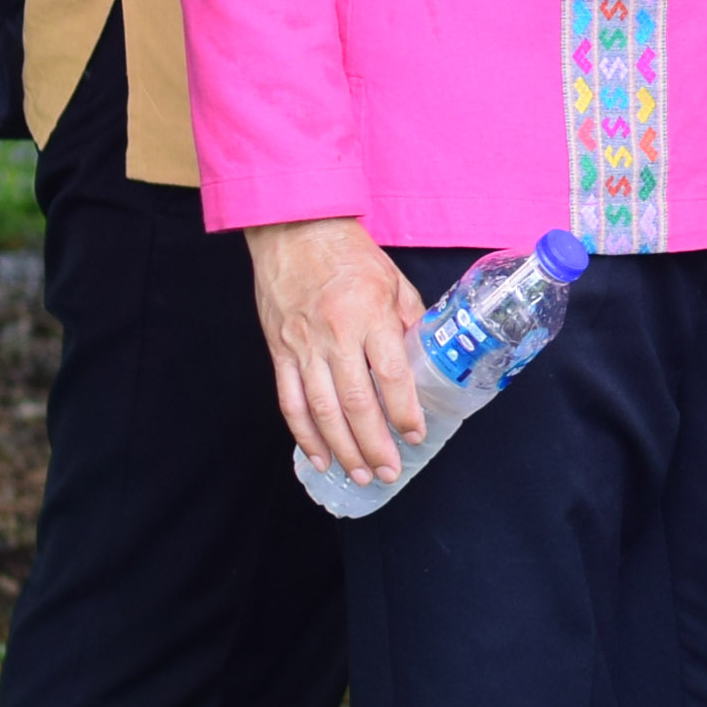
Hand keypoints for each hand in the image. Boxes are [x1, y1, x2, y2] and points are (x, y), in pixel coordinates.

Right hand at [249, 217, 428, 482]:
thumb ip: (410, 321)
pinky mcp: (279, 352)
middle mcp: (334, 336)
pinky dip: (304, 434)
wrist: (294, 232)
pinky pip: (290, 401)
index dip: (404, 411)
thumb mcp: (393, 281)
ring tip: (361, 475)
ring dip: (342, 448)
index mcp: (368, 316)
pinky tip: (319, 457)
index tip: (416, 434)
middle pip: (355, 402)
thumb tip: (428, 360)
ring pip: (321, 410)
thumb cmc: (350, 255)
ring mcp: (302, 347)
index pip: (389, 375)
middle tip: (389, 471)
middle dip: (374, 443)